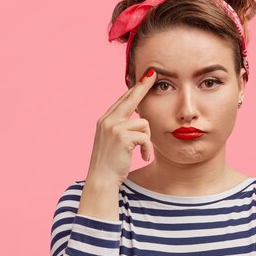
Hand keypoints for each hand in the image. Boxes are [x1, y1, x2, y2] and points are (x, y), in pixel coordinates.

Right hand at [85, 68, 156, 188]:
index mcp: (104, 120)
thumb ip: (121, 128)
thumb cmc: (111, 165)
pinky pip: (145, 136)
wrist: (102, 181)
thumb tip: (137, 118)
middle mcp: (107, 120)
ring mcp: (113, 127)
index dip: (135, 88)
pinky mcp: (122, 137)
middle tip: (154, 75)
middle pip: (130, 98)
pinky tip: (144, 157)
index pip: (122, 99)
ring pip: (144, 123)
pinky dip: (147, 148)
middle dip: (143, 86)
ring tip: (143, 152)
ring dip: (148, 139)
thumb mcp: (114, 142)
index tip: (145, 77)